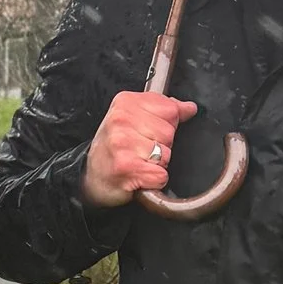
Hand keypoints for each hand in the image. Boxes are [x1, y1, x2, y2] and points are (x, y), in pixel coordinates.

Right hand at [81, 92, 196, 207]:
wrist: (93, 177)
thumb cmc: (114, 148)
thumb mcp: (133, 119)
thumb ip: (163, 110)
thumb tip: (189, 108)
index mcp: (125, 102)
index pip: (171, 109)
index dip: (167, 125)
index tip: (148, 131)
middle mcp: (121, 120)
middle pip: (169, 133)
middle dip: (162, 146)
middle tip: (140, 150)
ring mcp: (122, 143)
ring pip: (167, 154)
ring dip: (158, 164)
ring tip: (139, 162)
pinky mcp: (126, 167)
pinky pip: (161, 175)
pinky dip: (155, 180)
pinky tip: (139, 176)